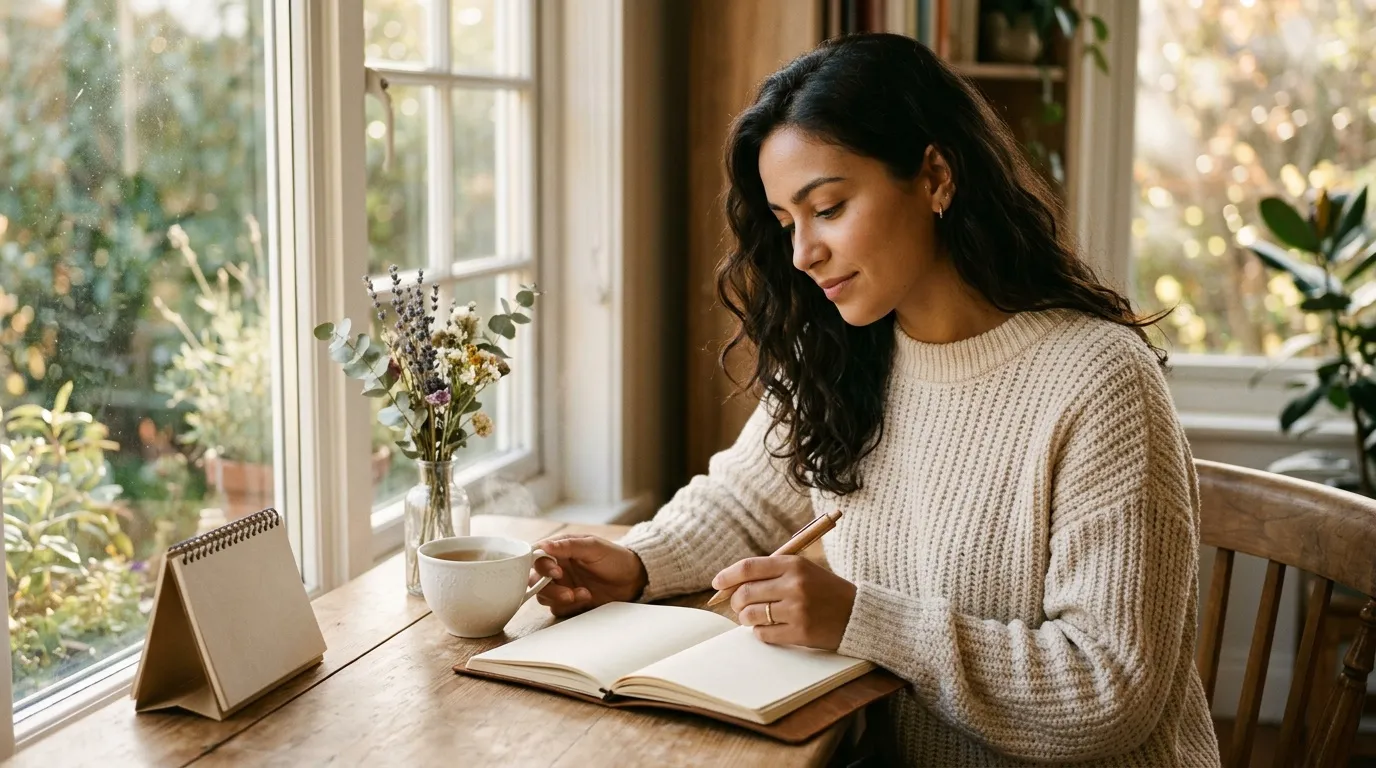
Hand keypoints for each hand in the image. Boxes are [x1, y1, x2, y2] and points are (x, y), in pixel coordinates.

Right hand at [528, 534, 648, 617]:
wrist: (633, 579)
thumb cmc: (614, 557)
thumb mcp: (593, 547)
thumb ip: (568, 546)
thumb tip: (543, 545)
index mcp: (560, 550)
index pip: (537, 557)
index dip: (542, 567)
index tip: (557, 573)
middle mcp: (557, 568)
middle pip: (534, 580)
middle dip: (550, 589)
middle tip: (568, 593)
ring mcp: (562, 585)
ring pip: (543, 596)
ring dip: (560, 598)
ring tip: (584, 594)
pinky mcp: (569, 601)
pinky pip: (556, 607)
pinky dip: (569, 606)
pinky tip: (587, 599)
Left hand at [712, 555, 856, 650]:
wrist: (858, 614)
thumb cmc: (825, 590)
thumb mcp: (803, 571)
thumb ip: (771, 573)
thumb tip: (732, 583)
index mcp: (794, 564)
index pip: (749, 567)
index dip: (728, 575)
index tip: (717, 583)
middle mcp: (794, 585)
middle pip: (745, 593)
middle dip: (736, 601)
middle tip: (739, 605)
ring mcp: (797, 610)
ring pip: (751, 615)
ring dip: (745, 618)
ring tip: (752, 617)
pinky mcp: (800, 633)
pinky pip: (764, 634)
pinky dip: (760, 633)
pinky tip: (769, 628)